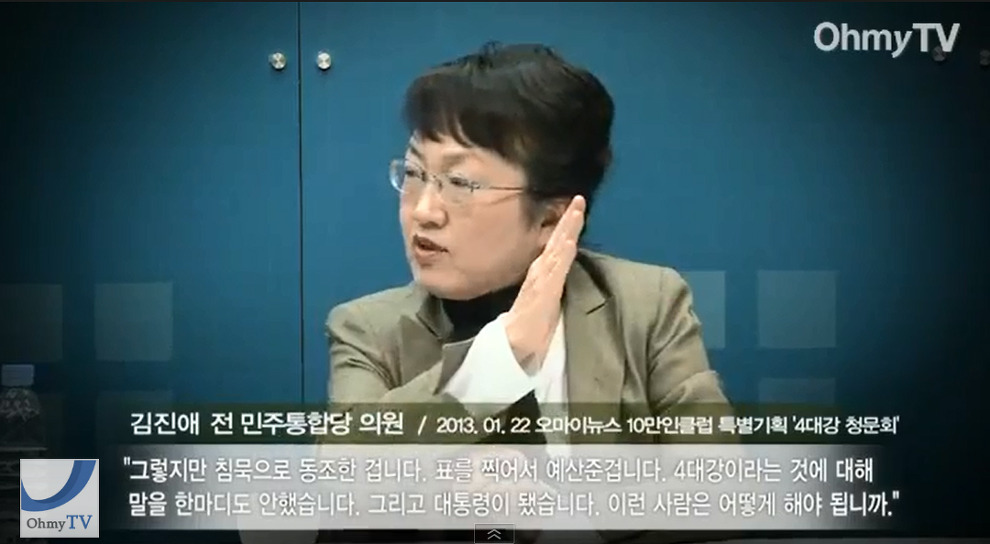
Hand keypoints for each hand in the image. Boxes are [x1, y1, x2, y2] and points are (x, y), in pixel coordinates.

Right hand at [505, 196, 585, 371]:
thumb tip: (554, 271)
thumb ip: (548, 285)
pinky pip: (555, 272)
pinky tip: (568, 243)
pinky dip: (562, 255)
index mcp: (542, 274)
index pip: (556, 246)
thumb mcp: (544, 300)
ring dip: (566, 231)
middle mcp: (540, 273)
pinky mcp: (544, 294)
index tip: (577, 207)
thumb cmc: (530, 327)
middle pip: (557, 242)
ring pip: (557, 251)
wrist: (514, 347)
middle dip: (568, 220)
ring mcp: (541, 282)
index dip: (566, 227)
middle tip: (580, 199)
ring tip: (576, 212)